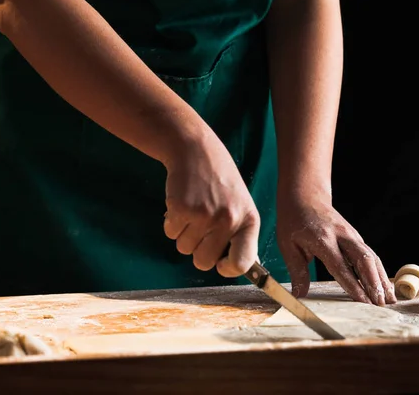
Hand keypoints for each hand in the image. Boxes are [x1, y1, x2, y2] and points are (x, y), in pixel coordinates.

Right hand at [162, 126, 259, 276]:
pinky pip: (170, 233)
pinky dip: (172, 222)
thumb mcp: (240, 205)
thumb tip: (233, 268)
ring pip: (183, 249)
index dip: (227, 269)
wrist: (197, 150)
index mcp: (249, 221)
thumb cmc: (220, 181)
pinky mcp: (181, 209)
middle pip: (204, 262)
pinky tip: (182, 203)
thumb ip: (238, 234)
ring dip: (183, 234)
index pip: (242, 264)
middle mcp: (229, 221)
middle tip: (201, 229)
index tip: (221, 263)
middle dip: (197, 251)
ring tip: (194, 210)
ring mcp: (204, 215)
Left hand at [276, 195, 395, 305]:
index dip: (353, 284)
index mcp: (323, 239)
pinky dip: (379, 272)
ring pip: (372, 258)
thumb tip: (300, 295)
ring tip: (389, 300)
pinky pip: (370, 256)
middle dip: (375, 283)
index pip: (341, 265)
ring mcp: (352, 235)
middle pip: (364, 260)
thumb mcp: (287, 245)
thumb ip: (297, 271)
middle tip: (381, 304)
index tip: (363, 301)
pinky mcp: (356, 238)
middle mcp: (342, 236)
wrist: (305, 196)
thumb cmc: (294, 221)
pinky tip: (385, 287)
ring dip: (382, 279)